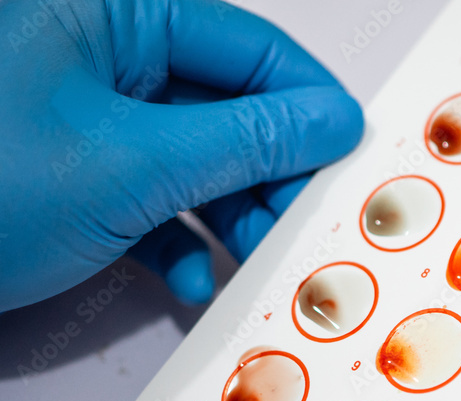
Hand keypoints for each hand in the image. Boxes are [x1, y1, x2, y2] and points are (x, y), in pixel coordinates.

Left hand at [0, 0, 362, 310]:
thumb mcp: (131, 165)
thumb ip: (244, 141)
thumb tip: (329, 122)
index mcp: (113, 13)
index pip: (250, 48)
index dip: (309, 108)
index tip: (350, 164)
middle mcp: (102, 53)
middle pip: (229, 108)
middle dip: (270, 179)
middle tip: (301, 232)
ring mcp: (87, 116)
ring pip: (196, 161)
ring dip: (231, 220)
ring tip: (253, 267)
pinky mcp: (73, 172)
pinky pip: (152, 197)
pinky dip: (177, 240)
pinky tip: (188, 278)